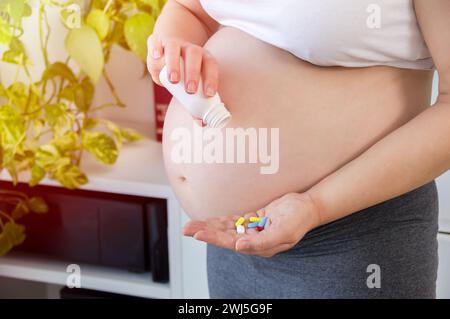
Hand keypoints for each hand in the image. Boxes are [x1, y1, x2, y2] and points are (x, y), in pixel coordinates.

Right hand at [146, 34, 218, 96]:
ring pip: (174, 49)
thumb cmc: (182, 74)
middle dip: (193, 72)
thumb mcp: (189, 85)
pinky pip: (155, 41)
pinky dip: (155, 47)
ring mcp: (172, 44)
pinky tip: (156, 55)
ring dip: (174, 63)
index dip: (211, 78)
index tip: (209, 94)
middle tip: (190, 90)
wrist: (166, 52)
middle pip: (194, 55)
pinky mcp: (156, 42)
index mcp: (202, 58)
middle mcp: (189, 48)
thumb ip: (194, 102)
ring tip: (173, 80)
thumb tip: (200, 121)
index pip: (210, 65)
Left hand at [183, 193, 321, 256]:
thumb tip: (239, 246)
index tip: (197, 233)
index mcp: (259, 246)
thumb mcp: (283, 232)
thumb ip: (261, 243)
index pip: (231, 243)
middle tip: (186, 228)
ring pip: (226, 228)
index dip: (213, 238)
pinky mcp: (254, 220)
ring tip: (191, 224)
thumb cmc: (298, 220)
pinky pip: (234, 221)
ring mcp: (253, 230)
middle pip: (224, 236)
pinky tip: (208, 220)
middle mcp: (253, 240)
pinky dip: (221, 220)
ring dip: (209, 226)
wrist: (308, 207)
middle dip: (205, 232)